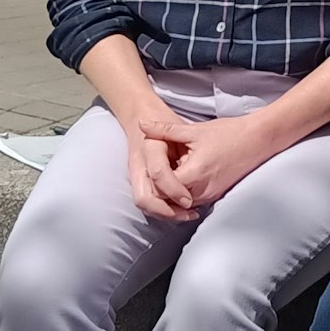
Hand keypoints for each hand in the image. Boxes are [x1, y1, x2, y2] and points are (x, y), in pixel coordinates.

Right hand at [119, 103, 195, 222]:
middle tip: (189, 213)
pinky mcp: (139, 181)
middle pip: (144, 197)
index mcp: (148, 149)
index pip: (158, 174)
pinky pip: (147, 201)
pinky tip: (180, 211)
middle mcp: (138, 166)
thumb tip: (193, 153)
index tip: (189, 199)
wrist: (140, 115)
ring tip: (188, 215)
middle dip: (166, 210)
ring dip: (165, 213)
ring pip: (144, 203)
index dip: (174, 189)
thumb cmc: (160, 119)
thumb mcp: (174, 124)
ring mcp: (136, 175)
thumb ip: (183, 143)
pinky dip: (162, 210)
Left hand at [141, 114, 283, 207]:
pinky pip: (194, 200)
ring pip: (181, 203)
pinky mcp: (217, 195)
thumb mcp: (194, 130)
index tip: (150, 165)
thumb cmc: (229, 134)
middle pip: (169, 200)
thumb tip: (142, 124)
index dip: (152, 179)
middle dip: (160, 187)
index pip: (162, 189)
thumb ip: (165, 130)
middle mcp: (202, 190)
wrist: (258, 140)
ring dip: (172, 192)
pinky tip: (185, 176)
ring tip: (169, 173)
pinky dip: (185, 192)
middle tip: (155, 170)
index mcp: (194, 174)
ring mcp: (211, 195)